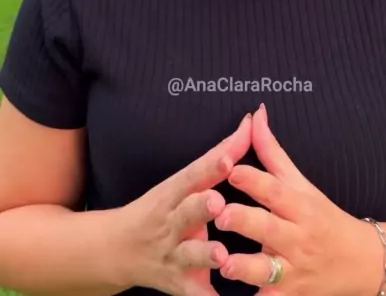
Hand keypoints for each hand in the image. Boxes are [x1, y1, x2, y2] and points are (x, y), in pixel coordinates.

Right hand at [115, 112, 251, 295]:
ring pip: (190, 254)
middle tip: (217, 203)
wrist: (118, 249)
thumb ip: (220, 155)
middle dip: (201, 208)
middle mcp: (172, 222)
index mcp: (175, 192)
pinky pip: (195, 294)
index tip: (229, 158)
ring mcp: (174, 254)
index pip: (194, 175)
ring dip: (205, 254)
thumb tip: (252, 122)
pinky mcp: (178, 283)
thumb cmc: (162, 207)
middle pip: (187, 212)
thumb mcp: (184, 181)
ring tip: (222, 255)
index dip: (211, 166)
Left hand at [214, 105, 381, 295]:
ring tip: (224, 262)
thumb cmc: (323, 217)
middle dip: (246, 222)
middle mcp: (297, 238)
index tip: (231, 169)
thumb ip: (272, 151)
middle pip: (269, 228)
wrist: (362, 264)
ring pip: (267, 270)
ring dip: (245, 268)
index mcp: (299, 206)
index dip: (254, 178)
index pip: (276, 189)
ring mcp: (293, 271)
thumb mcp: (301, 183)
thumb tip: (256, 114)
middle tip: (222, 215)